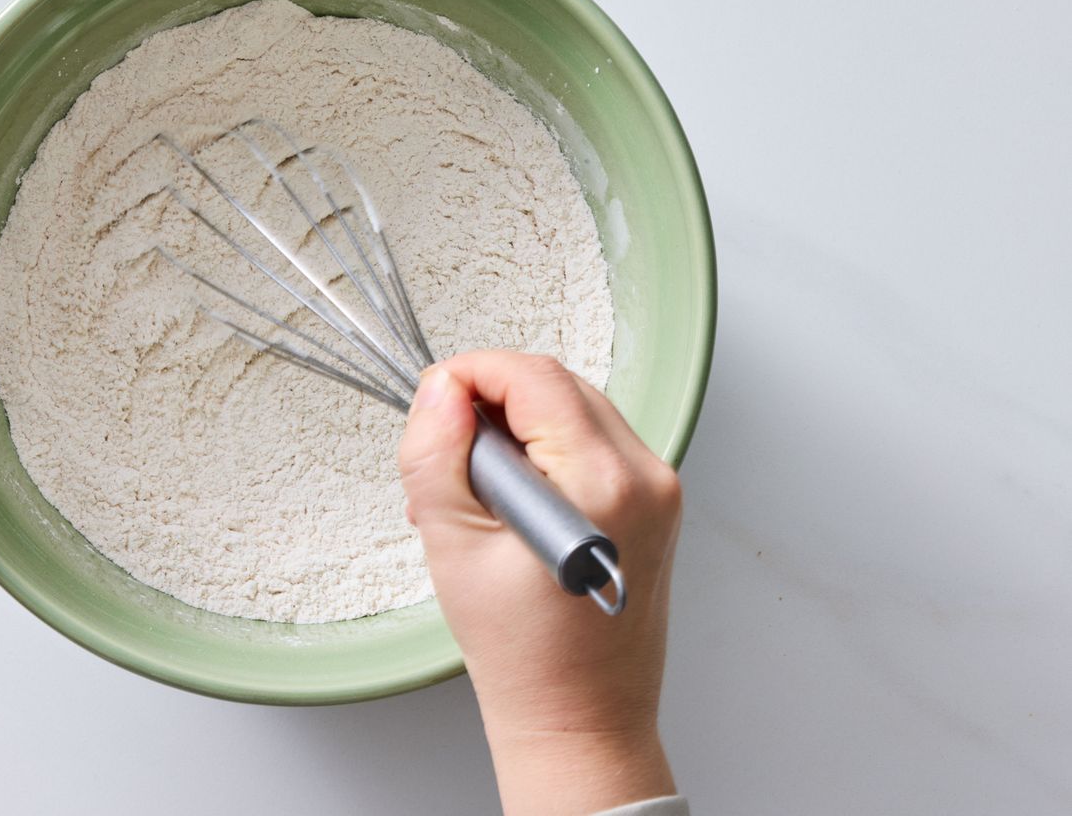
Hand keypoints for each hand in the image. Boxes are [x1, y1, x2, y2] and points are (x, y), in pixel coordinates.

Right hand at [399, 352, 681, 814]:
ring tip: (474, 491)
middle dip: (491, 401)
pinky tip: (510, 503)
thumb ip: (437, 454)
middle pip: (557, 384)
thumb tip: (440, 391)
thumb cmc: (525, 655)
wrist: (580, 719)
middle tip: (445, 452)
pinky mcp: (656, 504)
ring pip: (574, 408)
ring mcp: (659, 490)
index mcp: (601, 482)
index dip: (471, 373)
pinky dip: (545, 452)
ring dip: (516, 426)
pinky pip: (593, 443)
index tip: (433, 399)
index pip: (532, 377)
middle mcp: (645, 476)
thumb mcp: (452, 545)